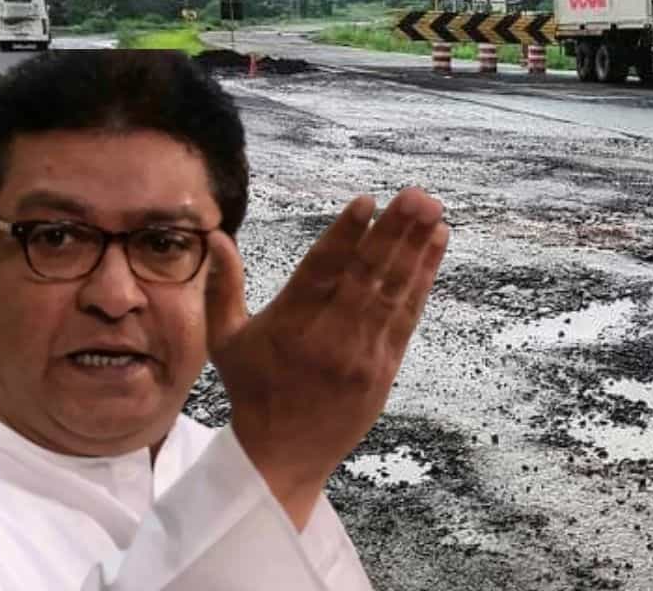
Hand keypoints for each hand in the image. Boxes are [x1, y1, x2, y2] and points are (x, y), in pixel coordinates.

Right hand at [205, 187, 448, 527]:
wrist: (283, 456)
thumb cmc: (253, 391)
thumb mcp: (226, 341)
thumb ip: (224, 287)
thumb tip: (218, 236)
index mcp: (289, 324)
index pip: (321, 271)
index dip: (346, 236)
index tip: (367, 202)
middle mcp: (328, 336)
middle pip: (366, 276)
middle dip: (394, 232)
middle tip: (417, 196)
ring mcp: (361, 353)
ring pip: (393, 292)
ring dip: (416, 249)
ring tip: (433, 211)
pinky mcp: (385, 367)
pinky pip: (407, 316)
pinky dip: (423, 279)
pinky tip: (434, 247)